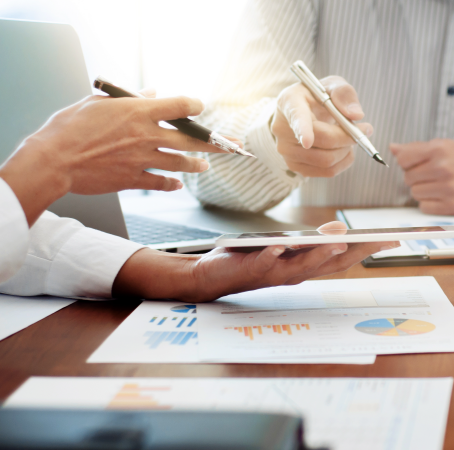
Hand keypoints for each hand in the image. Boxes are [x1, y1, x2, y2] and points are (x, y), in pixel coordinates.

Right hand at [0, 91, 237, 225]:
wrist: (54, 160)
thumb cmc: (70, 127)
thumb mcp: (99, 103)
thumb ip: (129, 99)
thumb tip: (151, 93)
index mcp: (138, 112)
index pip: (180, 105)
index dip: (195, 105)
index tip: (200, 107)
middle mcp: (146, 136)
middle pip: (191, 139)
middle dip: (215, 143)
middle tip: (231, 147)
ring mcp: (142, 159)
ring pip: (181, 163)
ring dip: (196, 165)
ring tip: (205, 166)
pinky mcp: (133, 179)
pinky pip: (160, 182)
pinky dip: (171, 184)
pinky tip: (176, 185)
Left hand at [113, 221, 399, 301]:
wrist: (208, 278)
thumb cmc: (248, 261)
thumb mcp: (284, 248)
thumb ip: (311, 243)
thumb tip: (339, 230)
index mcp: (306, 266)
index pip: (344, 257)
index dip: (369, 249)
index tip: (394, 238)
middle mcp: (296, 273)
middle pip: (332, 263)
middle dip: (357, 252)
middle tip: (380, 240)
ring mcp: (274, 274)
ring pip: (303, 267)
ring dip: (321, 256)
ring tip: (339, 242)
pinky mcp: (250, 270)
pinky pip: (263, 264)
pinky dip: (272, 255)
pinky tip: (281, 245)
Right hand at [272, 76, 372, 176]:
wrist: (302, 114)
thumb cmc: (317, 97)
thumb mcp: (330, 86)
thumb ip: (343, 93)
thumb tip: (356, 115)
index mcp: (290, 102)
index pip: (296, 118)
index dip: (302, 130)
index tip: (307, 141)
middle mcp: (282, 129)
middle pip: (321, 141)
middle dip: (348, 137)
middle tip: (364, 130)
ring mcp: (287, 151)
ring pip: (327, 160)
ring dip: (347, 150)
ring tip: (350, 138)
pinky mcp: (295, 167)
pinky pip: (327, 172)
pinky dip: (343, 162)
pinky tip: (343, 150)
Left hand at [390, 139, 453, 214]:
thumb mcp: (446, 146)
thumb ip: (417, 148)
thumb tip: (393, 148)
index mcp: (439, 149)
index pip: (403, 159)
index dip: (407, 162)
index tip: (417, 163)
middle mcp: (442, 168)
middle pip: (408, 178)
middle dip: (416, 177)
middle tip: (432, 175)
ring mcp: (447, 188)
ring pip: (415, 193)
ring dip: (422, 191)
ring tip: (438, 185)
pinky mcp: (451, 206)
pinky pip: (424, 207)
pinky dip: (429, 203)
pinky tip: (441, 196)